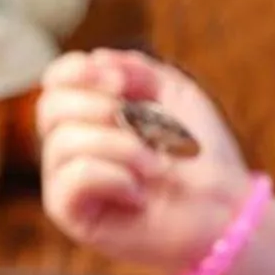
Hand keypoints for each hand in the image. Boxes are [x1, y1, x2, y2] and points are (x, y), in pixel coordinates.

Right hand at [36, 50, 252, 274]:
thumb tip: (95, 59)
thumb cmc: (202, 155)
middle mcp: (70, 146)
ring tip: (156, 166)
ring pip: (61, 143)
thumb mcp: (175, 94)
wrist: (224, 209)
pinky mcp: (71, 214)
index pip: (56, 81)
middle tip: (140, 122)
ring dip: (119, 146)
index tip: (120, 82)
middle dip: (98, 108)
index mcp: (90, 115)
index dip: (78, 71)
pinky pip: (71, 180)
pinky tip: (139, 193)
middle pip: (49, 108)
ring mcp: (66, 181)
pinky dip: (111, 177)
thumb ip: (136, 70)